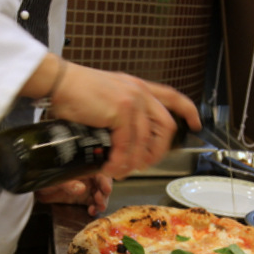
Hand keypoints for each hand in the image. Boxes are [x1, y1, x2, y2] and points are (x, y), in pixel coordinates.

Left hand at [34, 173, 112, 215]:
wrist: (39, 189)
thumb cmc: (46, 179)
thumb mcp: (55, 180)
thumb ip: (67, 183)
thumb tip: (81, 188)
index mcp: (83, 168)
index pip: (98, 171)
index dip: (104, 179)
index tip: (106, 188)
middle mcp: (87, 177)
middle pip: (102, 183)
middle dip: (104, 192)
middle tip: (100, 200)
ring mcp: (87, 188)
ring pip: (100, 194)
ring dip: (101, 201)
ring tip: (98, 207)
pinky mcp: (83, 199)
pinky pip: (93, 203)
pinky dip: (94, 208)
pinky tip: (92, 211)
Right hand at [47, 58, 201, 179]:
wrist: (57, 82)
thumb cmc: (73, 91)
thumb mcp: (105, 96)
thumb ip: (119, 113)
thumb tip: (122, 143)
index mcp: (137, 87)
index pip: (172, 97)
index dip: (188, 111)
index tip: (195, 124)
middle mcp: (139, 92)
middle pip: (165, 127)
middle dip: (158, 152)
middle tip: (144, 165)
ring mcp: (132, 100)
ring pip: (145, 142)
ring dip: (134, 162)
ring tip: (120, 171)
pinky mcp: (120, 111)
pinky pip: (127, 145)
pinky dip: (119, 161)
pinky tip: (110, 167)